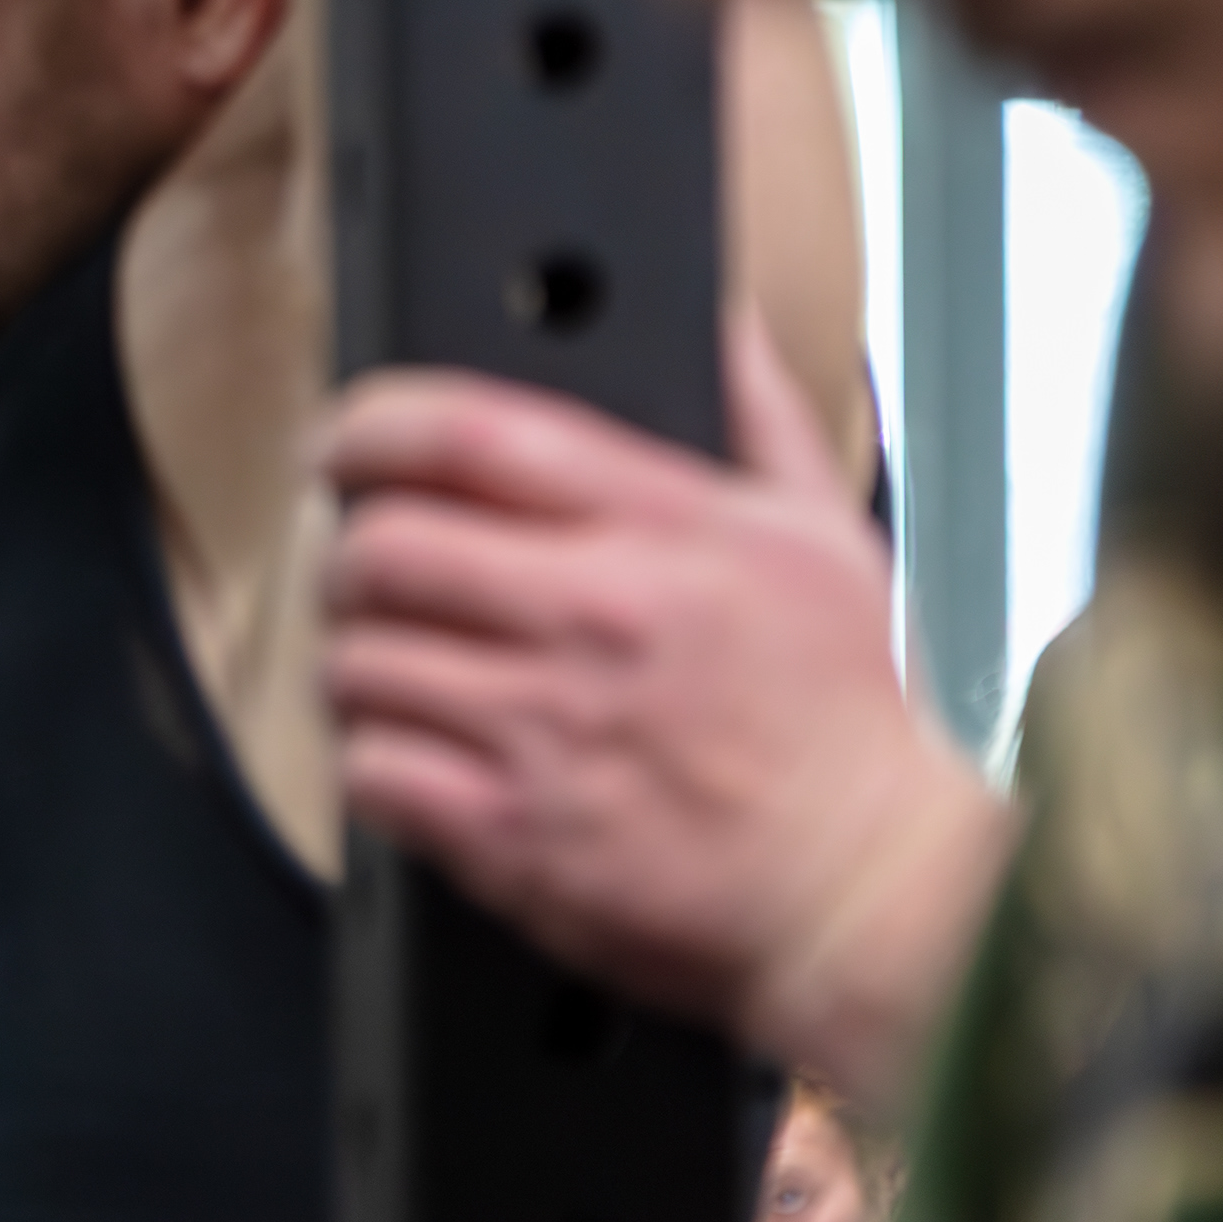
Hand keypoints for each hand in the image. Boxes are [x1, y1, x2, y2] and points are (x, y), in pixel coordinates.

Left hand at [323, 308, 1013, 1106]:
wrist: (880, 899)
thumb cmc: (856, 728)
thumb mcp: (824, 540)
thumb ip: (757, 416)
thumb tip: (720, 322)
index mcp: (663, 533)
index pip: (469, 432)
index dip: (371, 423)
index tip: (342, 441)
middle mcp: (592, 618)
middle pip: (384, 543)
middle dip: (349, 552)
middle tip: (361, 570)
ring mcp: (545, 730)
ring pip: (359, 659)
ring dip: (354, 661)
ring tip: (387, 667)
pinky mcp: (515, 835)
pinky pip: (372, 771)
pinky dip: (368, 761)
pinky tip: (407, 756)